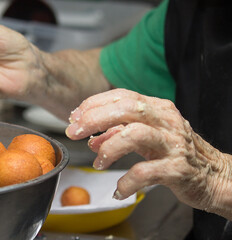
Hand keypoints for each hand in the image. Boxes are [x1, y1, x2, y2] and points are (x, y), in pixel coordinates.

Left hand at [65, 88, 231, 219]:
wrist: (212, 175)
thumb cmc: (175, 152)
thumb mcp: (145, 138)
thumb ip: (118, 135)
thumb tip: (91, 140)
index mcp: (157, 109)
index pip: (121, 96)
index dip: (94, 104)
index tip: (74, 117)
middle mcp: (166, 121)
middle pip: (126, 108)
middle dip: (94, 119)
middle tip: (74, 132)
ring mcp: (173, 143)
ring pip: (135, 134)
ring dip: (109, 148)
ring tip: (98, 162)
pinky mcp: (177, 168)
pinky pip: (145, 172)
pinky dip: (127, 182)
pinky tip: (119, 189)